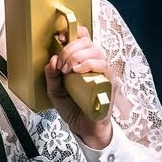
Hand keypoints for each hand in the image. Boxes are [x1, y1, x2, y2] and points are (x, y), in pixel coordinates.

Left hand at [44, 25, 116, 147]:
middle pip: (86, 41)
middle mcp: (95, 63)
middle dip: (70, 49)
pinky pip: (103, 65)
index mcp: (82, 61)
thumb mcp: (55, 92)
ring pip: (95, 51)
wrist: (84, 128)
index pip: (82, 37)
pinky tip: (77, 71)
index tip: (59, 39)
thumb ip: (52, 76)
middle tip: (61, 65)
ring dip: (77, 56)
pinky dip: (88, 64)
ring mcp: (103, 72)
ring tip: (67, 70)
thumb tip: (52, 60)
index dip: (71, 33)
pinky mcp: (110, 82)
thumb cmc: (73, 108)